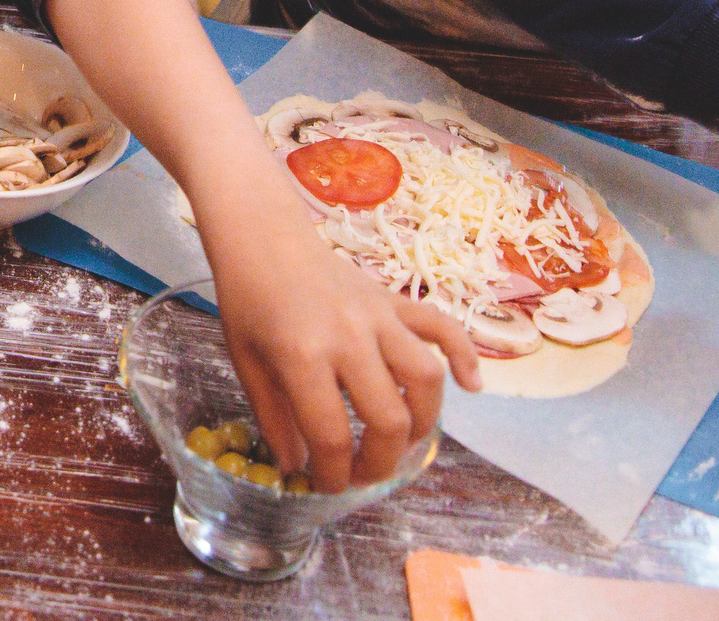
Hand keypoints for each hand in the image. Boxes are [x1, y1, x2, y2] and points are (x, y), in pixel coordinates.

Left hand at [202, 211, 479, 492]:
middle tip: (363, 471)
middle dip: (381, 462)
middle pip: (389, 419)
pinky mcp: (394, 301)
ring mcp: (379, 316)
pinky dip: (466, 356)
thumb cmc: (247, 299)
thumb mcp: (246, 362)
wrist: (262, 235)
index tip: (328, 484)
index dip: (333, 474)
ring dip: (422, 421)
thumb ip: (273, 419)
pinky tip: (472, 387)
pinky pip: (443, 328)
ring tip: (400, 438)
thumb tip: (297, 470)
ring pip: (426, 379)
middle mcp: (349, 338)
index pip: (332, 436)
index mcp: (303, 356)